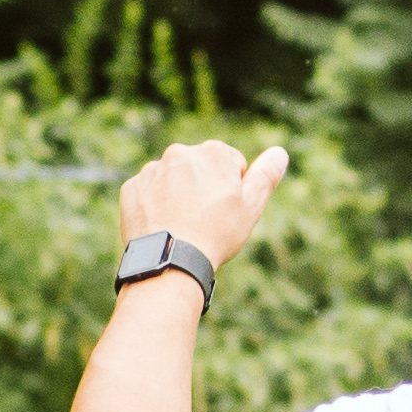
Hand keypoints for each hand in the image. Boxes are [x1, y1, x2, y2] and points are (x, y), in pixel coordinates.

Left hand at [120, 138, 286, 277]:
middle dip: (202, 187)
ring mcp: (153, 170)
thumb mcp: (251, 207)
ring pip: (171, 180)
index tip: (226, 211)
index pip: (230, 164)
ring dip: (177, 195)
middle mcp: (180, 153)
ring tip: (182, 226)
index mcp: (214, 153)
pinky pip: (147, 193)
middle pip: (198, 169)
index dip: (232, 190)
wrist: (170, 259)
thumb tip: (279, 152)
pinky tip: (162, 226)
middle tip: (204, 220)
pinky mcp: (131, 188)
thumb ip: (266, 176)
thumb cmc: (216, 234)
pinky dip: (154, 206)